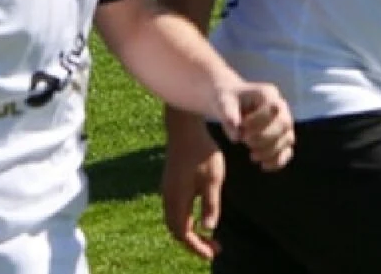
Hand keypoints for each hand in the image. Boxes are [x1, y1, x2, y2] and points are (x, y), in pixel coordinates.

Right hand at [161, 112, 226, 259]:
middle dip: (193, 243)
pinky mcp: (169, 183)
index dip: (197, 247)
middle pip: (176, 230)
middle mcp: (168, 197)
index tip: (213, 254)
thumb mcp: (212, 179)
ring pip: (174, 220)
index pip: (183, 233)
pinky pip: (174, 210)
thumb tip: (209, 228)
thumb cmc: (202, 152)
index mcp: (177, 199)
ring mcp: (167, 189)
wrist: (184, 128)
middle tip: (213, 248)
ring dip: (189, 232)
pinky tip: (198, 216)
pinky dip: (185, 220)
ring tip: (208, 236)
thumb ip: (210, 204)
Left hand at [211, 81, 291, 170]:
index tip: (242, 127)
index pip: (274, 108)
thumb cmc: (227, 100)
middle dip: (266, 137)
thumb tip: (237, 136)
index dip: (260, 121)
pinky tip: (263, 166)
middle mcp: (280, 108)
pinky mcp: (281, 138)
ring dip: (271, 151)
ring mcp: (283, 124)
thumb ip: (228, 116)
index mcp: (268, 94)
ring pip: (288, 139)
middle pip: (285, 124)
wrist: (229, 103)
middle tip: (245, 141)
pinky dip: (278, 161)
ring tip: (252, 155)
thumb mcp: (223, 103)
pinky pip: (287, 151)